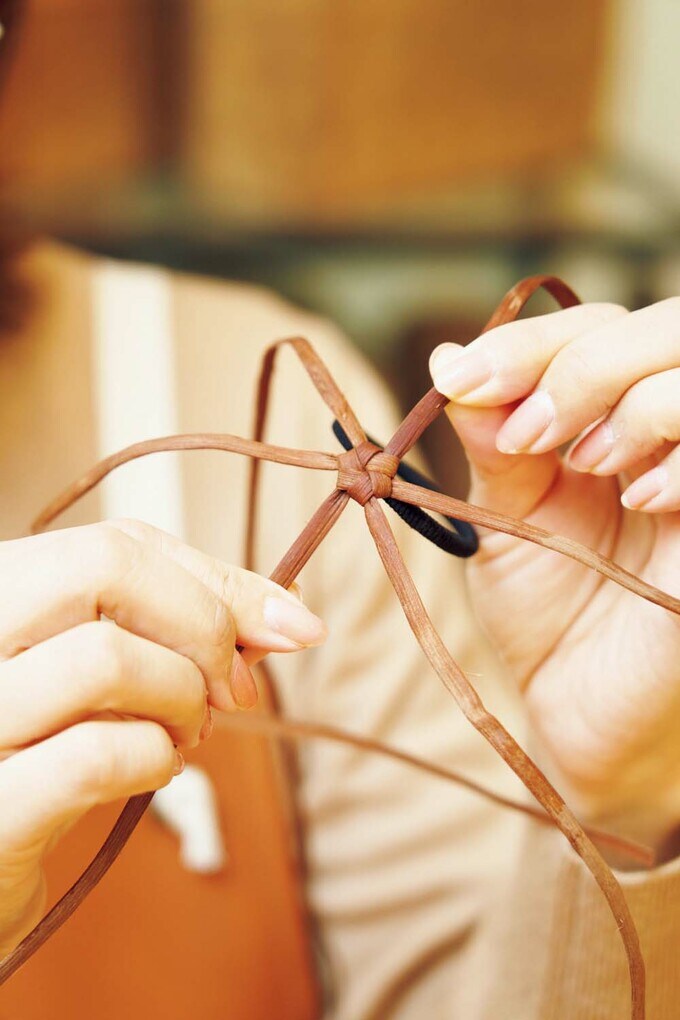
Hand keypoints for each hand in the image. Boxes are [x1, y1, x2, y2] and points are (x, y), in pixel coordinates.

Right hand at [0, 519, 325, 954]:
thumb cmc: (51, 755)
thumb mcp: (107, 677)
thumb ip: (187, 631)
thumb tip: (292, 614)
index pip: (118, 544)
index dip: (216, 583)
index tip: (281, 629)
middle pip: (103, 565)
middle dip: (202, 626)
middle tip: (231, 692)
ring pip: (104, 656)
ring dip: (182, 701)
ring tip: (184, 735)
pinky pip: (96, 755)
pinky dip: (155, 759)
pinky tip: (156, 770)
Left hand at [430, 299, 679, 847]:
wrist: (582, 705)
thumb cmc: (549, 607)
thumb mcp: (506, 512)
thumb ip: (493, 437)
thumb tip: (450, 355)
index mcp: (612, 413)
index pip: (595, 327)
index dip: (530, 342)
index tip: (462, 383)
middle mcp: (671, 431)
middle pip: (664, 326)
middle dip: (583, 363)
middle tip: (527, 430)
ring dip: (634, 402)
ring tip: (582, 464)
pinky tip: (637, 499)